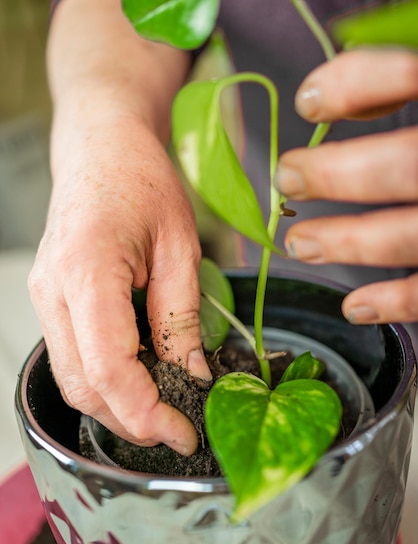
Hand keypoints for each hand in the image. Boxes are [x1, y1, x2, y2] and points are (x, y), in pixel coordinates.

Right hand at [29, 115, 210, 455]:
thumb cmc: (144, 183)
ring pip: (72, 379)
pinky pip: (73, 357)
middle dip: (130, 419)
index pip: (107, 368)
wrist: (102, 150)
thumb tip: (191, 377)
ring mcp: (44, 297)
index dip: (145, 412)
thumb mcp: (181, 248)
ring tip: (164, 407)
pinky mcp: (51, 301)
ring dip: (117, 405)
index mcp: (86, 271)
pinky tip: (141, 377)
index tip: (183, 432)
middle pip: (82, 386)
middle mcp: (52, 291)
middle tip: (178, 428)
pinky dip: (106, 380)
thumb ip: (182, 318)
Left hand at [275, 49, 417, 323]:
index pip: (413, 75)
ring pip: (409, 236)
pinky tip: (355, 306)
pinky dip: (393, 303)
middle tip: (290, 176)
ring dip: (346, 242)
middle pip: (405, 166)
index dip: (355, 83)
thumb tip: (339, 95)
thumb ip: (411, 86)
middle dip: (335, 173)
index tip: (310, 100)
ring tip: (300, 243)